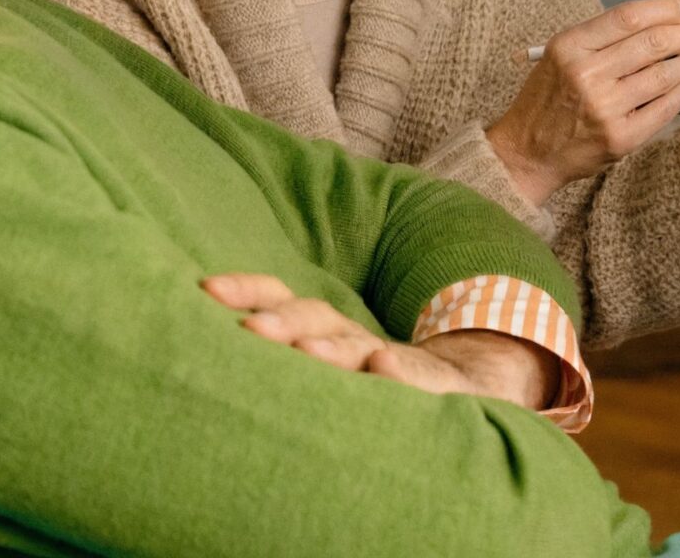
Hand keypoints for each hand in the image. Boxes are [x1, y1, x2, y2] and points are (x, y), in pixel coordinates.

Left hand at [200, 274, 551, 408]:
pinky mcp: (442, 390)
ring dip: (332, 349)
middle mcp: (359, 344)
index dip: (248, 291)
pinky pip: (421, 381)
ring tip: (307, 352)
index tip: (205, 289)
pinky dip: (401, 375)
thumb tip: (200, 353)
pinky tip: (383, 367)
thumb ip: (281, 362)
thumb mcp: (331, 370)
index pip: (284, 301)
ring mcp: (400, 367)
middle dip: (281, 322)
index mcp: (329, 335)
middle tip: (248, 329)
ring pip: (360, 351)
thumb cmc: (382, 388)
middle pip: (317, 321)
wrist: (479, 387)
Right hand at [487, 0, 679, 207]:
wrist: (526, 152)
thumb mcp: (562, 56)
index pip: (629, 17)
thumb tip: (664, 24)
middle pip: (653, 43)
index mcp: (570, 46)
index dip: (666, 10)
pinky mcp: (620, 138)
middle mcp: (586, 74)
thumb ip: (605, 40)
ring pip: (664, 74)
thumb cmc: (548, 99)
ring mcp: (604, 108)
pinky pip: (664, 108)